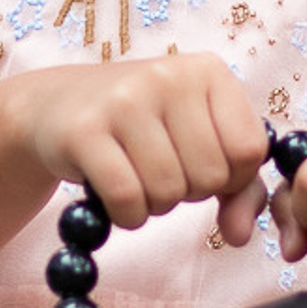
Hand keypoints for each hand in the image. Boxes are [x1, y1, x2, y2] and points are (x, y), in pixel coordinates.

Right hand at [0, 56, 271, 241]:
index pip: (250, 149)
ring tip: (136, 178)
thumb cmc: (144, 128)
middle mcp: (168, 75)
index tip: (201, 166)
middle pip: (210, 176)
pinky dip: (127, 215)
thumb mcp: (200, 141)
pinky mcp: (85, 130)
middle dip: (188, 192)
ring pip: (168, 191)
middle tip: (159, 169)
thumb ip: (240, 188)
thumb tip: (241, 237)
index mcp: (207, 71)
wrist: (56, 106)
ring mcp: (124, 100)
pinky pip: (127, 198)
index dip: (231, 177)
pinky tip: (116, 198)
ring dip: (155, 205)